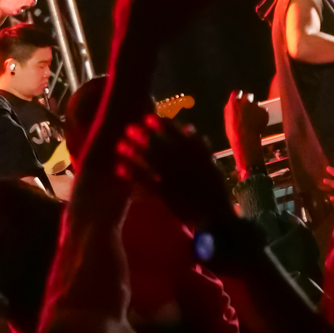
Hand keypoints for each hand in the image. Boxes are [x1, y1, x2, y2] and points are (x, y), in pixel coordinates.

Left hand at [117, 115, 233, 232]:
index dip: (161, 124)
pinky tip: (119, 168)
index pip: (177, 134)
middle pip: (159, 145)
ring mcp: (172, 178)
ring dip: (133, 152)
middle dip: (143, 135)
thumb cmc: (214, 190)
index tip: (148, 116)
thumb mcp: (211, 165)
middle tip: (129, 127)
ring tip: (120, 145)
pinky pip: (145, 181)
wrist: (214, 216)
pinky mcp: (164, 194)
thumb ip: (200, 146)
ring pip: (149, 161)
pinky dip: (131, 174)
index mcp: (195, 155)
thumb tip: (188, 128)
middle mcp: (182, 163)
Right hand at [223, 90, 267, 179]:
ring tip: (253, 120)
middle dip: (249, 101)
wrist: (245, 139)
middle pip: (248, 96)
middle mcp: (245, 101)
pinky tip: (258, 123)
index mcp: (234, 101)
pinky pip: (263, 111)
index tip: (240, 100)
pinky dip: (262, 116)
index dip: (239, 96)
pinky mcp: (264, 111)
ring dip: (256, 109)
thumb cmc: (234, 131)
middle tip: (249, 109)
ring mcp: (256, 105)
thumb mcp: (227, 118)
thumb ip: (230, 109)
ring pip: (257, 104)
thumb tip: (232, 106)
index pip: (237, 93)